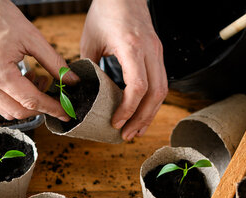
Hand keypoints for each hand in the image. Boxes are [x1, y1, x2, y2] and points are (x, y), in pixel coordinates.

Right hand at [0, 0, 77, 120]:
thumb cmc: (0, 16)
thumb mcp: (33, 38)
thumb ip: (55, 62)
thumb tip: (72, 81)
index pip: (31, 100)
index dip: (52, 108)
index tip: (66, 113)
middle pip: (19, 112)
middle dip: (40, 107)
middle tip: (52, 89)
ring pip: (8, 111)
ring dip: (27, 104)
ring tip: (37, 80)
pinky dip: (15, 99)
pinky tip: (24, 79)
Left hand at [81, 0, 167, 140]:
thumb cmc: (106, 12)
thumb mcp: (90, 40)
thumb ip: (88, 68)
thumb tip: (83, 94)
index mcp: (132, 47)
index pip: (138, 87)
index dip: (128, 110)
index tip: (116, 123)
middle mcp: (150, 51)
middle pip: (155, 94)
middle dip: (141, 119)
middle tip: (126, 136)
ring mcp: (158, 52)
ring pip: (162, 91)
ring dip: (149, 114)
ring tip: (135, 131)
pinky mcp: (159, 54)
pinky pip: (161, 83)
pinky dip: (151, 102)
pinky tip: (141, 113)